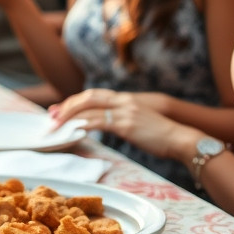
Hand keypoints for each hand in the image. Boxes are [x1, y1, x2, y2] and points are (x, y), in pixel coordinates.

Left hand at [49, 89, 189, 158]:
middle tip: (52, 116)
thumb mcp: (138, 121)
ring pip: (90, 109)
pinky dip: (84, 125)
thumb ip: (120, 118)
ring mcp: (125, 111)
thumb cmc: (161, 134)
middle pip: (87, 97)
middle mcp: (123, 101)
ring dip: (70, 117)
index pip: (93, 95)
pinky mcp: (127, 124)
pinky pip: (100, 122)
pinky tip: (74, 130)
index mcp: (125, 99)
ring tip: (56, 126)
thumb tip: (102, 124)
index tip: (59, 109)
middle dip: (67, 106)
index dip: (74, 101)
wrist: (181, 139)